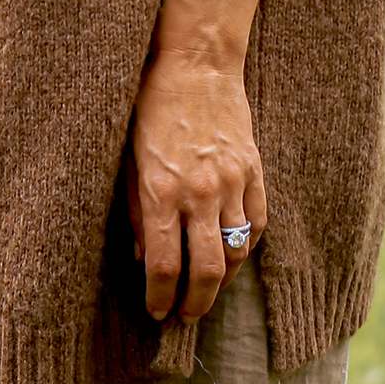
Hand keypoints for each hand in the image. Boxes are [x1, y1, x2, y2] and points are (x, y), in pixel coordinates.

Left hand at [127, 39, 268, 323]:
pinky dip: (244, 249)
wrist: (195, 65)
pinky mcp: (254, 172)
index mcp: (161, 191)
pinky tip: (231, 258)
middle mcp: (200, 193)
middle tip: (184, 318)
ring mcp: (232, 183)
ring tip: (207, 294)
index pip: (163, 265)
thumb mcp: (128, 160)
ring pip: (235, 253)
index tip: (156, 312)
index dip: (159, 297)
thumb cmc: (150, 108)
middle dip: (194, 304)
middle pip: (205, 271)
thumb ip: (136, 212)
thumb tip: (141, 258)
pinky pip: (256, 225)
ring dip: (222, 284)